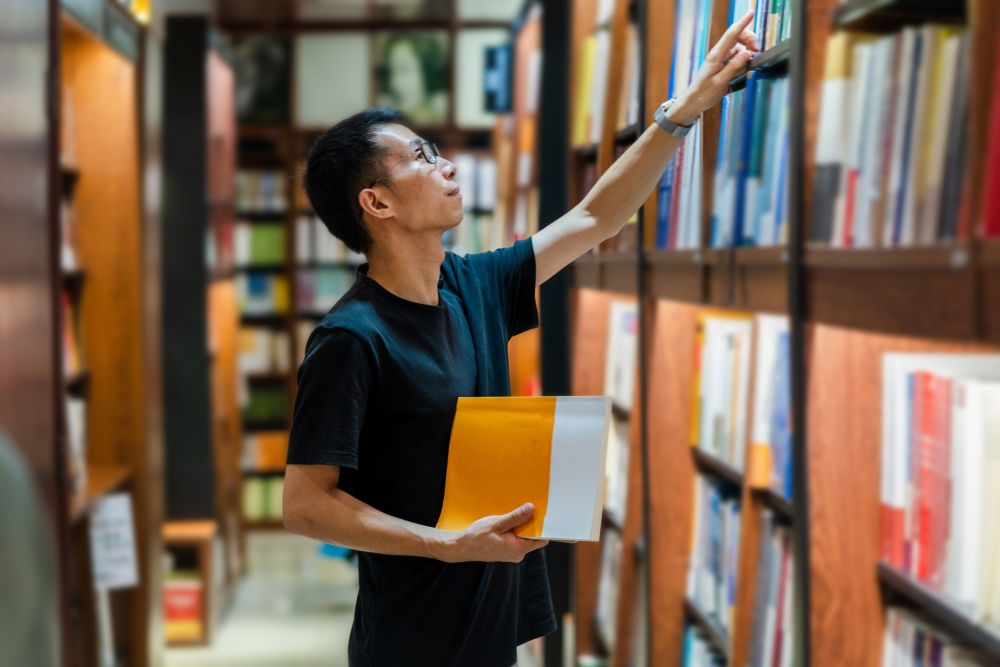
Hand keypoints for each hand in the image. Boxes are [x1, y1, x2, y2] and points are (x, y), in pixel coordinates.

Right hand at [440, 503, 549, 562]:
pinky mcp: (506, 550)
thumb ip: (515, 517)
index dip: (542, 527)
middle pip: (532, 537)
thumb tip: (531, 509)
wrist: (461, 547)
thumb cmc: (477, 537)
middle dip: (529, 523)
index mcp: (518, 550)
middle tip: (525, 508)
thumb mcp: (497, 523)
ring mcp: (512, 553)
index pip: (540, 539)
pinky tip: (506, 521)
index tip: (540, 513)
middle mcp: (517, 554)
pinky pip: (515, 538)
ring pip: (523, 536)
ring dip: (520, 525)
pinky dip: (513, 529)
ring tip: (513, 514)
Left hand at [668, 10, 760, 125]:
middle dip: (749, 39)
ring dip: (747, 50)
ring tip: (752, 60)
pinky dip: (743, 58)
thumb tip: (747, 53)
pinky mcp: (722, 65)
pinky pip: (735, 57)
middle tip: (756, 50)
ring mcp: (720, 59)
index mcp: (716, 56)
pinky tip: (745, 66)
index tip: (751, 13)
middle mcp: (718, 54)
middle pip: (736, 37)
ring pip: (738, 47)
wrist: (693, 102)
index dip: (742, 23)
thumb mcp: (721, 82)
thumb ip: (734, 66)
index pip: (731, 34)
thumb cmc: (704, 94)